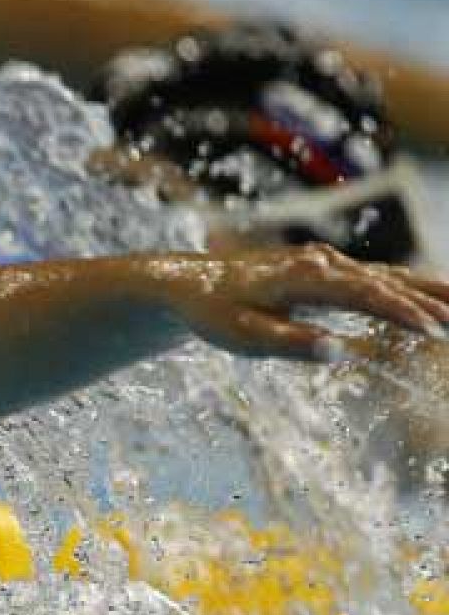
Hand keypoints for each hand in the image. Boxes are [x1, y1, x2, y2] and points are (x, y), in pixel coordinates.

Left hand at [154, 244, 448, 360]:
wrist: (189, 284)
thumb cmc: (215, 313)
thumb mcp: (244, 336)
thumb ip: (290, 342)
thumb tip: (336, 350)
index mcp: (306, 278)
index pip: (365, 294)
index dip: (401, 312)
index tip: (433, 331)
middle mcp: (321, 264)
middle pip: (387, 280)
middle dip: (430, 298)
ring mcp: (324, 265)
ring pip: (387, 276)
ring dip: (427, 290)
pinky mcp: (324, 271)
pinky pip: (375, 278)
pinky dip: (407, 286)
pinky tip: (430, 298)